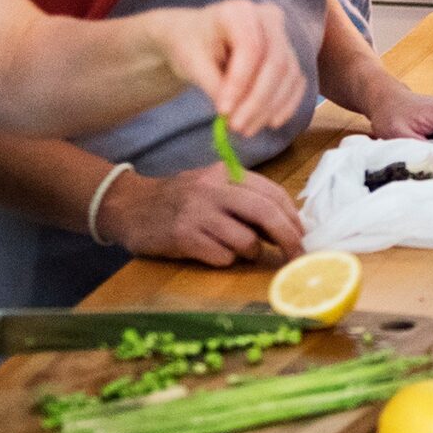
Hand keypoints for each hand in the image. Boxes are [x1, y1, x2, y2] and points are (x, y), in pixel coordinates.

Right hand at [97, 162, 307, 267]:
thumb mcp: (212, 188)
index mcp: (226, 173)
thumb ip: (245, 200)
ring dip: (253, 253)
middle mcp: (213, 189)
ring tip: (241, 251)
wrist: (129, 205)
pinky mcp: (182, 237)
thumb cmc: (179, 200)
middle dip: (288, 237)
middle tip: (298, 255)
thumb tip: (286, 224)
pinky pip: (221, 256)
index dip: (293, 216)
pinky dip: (225, 260)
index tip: (302, 234)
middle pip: (265, 213)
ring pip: (246, 240)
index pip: (272, 192)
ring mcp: (197, 213)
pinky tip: (213, 253)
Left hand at [150, 0, 304, 134]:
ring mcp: (282, 35)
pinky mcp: (289, 54)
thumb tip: (230, 112)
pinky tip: (271, 122)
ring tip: (246, 129)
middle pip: (275, 62)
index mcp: (239, 11)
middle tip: (237, 127)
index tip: (223, 111)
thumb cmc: (190, 45)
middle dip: (258, 100)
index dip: (240, 82)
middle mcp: (268, 18)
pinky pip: (296, 81)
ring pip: (288, 74)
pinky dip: (285, 104)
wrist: (196, 38)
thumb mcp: (190, 62)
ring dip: (270, 107)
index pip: (250, 47)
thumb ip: (212, 84)